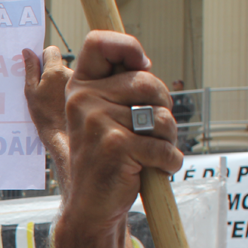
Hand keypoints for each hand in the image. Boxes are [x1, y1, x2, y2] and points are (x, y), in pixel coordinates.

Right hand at [23, 46, 70, 154]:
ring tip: (54, 99)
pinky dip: (68, 89)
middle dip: (52, 72)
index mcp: (55, 71)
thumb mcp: (31, 92)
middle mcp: (70, 72)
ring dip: (60, 82)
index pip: (51, 51)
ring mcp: (79, 81)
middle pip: (60, 64)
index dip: (44, 58)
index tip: (40, 69)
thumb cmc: (44, 114)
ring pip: (67, 74)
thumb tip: (27, 51)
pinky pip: (75, 83)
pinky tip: (62, 103)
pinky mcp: (86, 90)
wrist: (62, 134)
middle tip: (45, 89)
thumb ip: (30, 70)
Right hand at [65, 31, 182, 234]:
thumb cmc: (107, 157)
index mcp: (79, 89)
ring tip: (149, 153)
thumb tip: (143, 63)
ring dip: (167, 139)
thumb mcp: (103, 116)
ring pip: (162, 116)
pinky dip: (168, 162)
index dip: (127, 46)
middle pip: (147, 81)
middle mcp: (82, 101)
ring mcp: (98, 123)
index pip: (98, 43)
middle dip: (162, 107)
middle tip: (149, 130)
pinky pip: (164, 146)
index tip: (142, 64)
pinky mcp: (117, 146)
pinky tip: (153, 170)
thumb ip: (120, 88)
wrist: (91, 204)